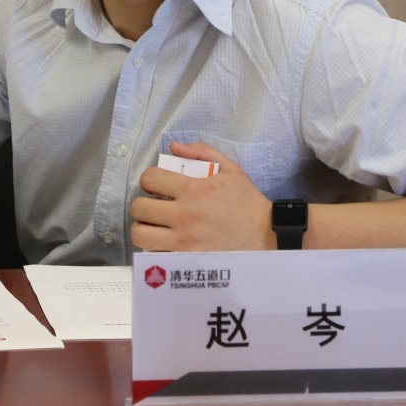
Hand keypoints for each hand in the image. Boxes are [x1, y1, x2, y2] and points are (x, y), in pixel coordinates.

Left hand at [130, 141, 272, 251]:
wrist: (266, 236)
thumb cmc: (247, 203)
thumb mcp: (231, 169)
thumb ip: (202, 152)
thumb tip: (174, 146)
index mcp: (194, 190)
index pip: (149, 179)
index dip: (150, 179)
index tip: (158, 184)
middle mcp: (185, 215)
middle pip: (139, 208)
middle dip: (143, 203)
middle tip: (154, 205)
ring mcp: (184, 240)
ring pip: (140, 234)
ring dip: (143, 227)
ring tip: (155, 224)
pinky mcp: (186, 259)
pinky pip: (155, 254)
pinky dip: (154, 247)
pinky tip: (165, 241)